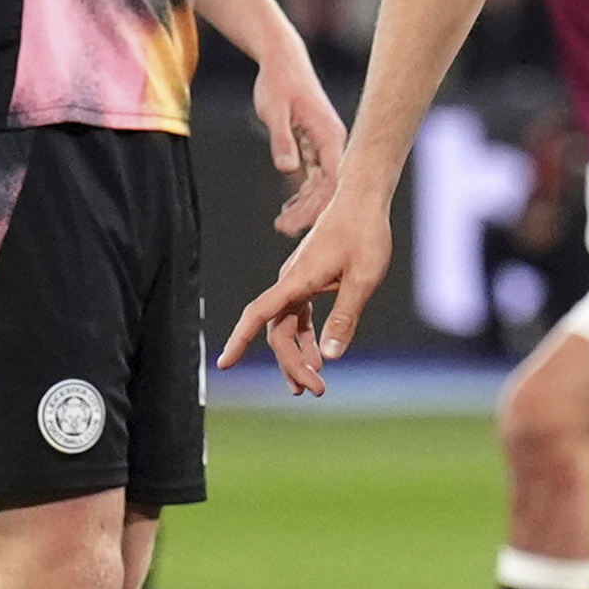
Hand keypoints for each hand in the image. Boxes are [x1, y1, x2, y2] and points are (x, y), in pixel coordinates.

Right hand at [218, 185, 390, 394]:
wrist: (363, 198)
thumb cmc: (365, 234)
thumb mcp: (362, 279)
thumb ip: (344, 318)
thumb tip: (330, 356)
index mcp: (297, 280)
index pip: (259, 314)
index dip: (239, 340)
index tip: (224, 364)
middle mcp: (290, 280)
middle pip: (278, 330)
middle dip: (292, 363)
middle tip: (315, 390)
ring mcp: (298, 279)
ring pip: (287, 324)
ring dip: (297, 354)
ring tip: (312, 382)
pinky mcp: (308, 277)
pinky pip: (298, 313)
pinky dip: (305, 335)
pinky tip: (317, 353)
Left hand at [251, 49, 345, 234]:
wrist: (281, 61)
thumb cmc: (279, 82)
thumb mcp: (275, 111)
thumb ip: (282, 140)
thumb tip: (287, 169)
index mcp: (330, 136)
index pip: (334, 180)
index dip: (320, 206)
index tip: (299, 223)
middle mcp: (333, 144)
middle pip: (330, 187)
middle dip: (310, 212)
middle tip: (284, 230)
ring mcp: (325, 145)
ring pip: (322, 185)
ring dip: (305, 206)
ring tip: (282, 226)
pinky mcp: (314, 145)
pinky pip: (313, 176)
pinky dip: (302, 193)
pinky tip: (288, 208)